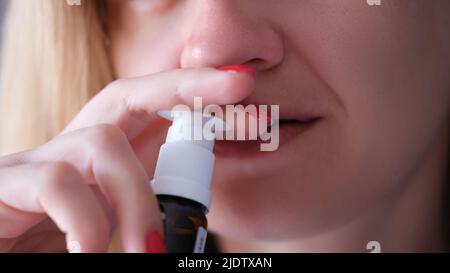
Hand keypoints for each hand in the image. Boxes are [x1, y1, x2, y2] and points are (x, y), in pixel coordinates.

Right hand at [0, 67, 254, 251]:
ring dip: (139, 199)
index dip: (199, 96)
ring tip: (148, 249)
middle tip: (244, 100)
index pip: (151, 110)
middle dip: (189, 88)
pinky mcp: (5, 185)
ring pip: (103, 142)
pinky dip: (88, 222)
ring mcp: (35, 163)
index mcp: (104, 162)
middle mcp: (71, 150)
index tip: (248, 102)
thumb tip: (192, 228)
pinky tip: (92, 250)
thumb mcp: (114, 230)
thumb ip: (148, 214)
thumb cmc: (57, 247)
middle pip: (129, 94)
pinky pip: (56, 183)